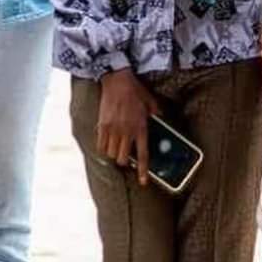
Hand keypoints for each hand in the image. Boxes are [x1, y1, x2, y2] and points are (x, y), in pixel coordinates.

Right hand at [96, 68, 159, 186]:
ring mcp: (112, 128)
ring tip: (116, 150)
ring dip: (114, 154)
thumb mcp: (151, 103)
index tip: (143, 182)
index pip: (143, 155)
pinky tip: (106, 144)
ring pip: (111, 154)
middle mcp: (126, 131)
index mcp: (141, 128)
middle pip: (123, 159)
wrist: (117, 79)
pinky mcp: (102, 124)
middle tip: (125, 157)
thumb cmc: (135, 90)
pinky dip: (103, 147)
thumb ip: (156, 114)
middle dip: (124, 161)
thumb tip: (161, 119)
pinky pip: (100, 144)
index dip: (143, 171)